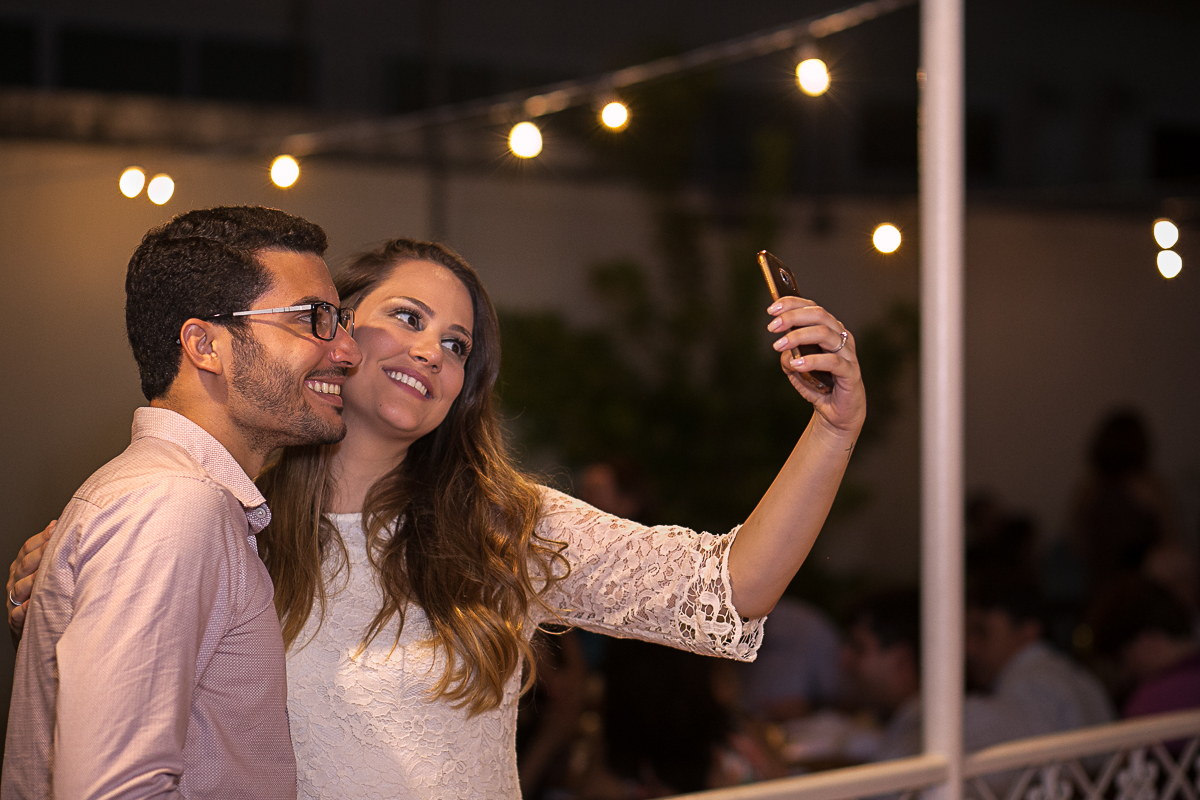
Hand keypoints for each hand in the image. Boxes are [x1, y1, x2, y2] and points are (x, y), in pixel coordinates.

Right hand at [8, 520, 54, 641]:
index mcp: (22, 567)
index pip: (27, 548)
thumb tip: (58, 522)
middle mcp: (16, 581)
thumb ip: (49, 549)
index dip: (41, 538)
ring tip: (46, 572)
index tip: (56, 528)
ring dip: (33, 580)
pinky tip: (33, 603)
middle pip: (25, 564)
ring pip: (21, 587)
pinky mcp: (16, 620)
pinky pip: (18, 614)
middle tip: (56, 545)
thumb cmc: (44, 593)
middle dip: (41, 553)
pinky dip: (26, 608)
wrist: (35, 628)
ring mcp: (15, 600)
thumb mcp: (45, 570)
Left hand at [767, 297, 866, 438]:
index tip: (771, 309)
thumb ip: (789, 355)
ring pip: (825, 333)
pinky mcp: (851, 372)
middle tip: (772, 327)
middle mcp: (841, 337)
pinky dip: (812, 360)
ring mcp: (848, 354)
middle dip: (792, 317)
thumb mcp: (796, 368)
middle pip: (819, 315)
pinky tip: (797, 364)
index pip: (812, 308)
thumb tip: (783, 347)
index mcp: (829, 330)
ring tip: (779, 345)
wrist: (835, 414)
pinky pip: (832, 361)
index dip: (792, 304)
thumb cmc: (818, 385)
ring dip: (798, 336)